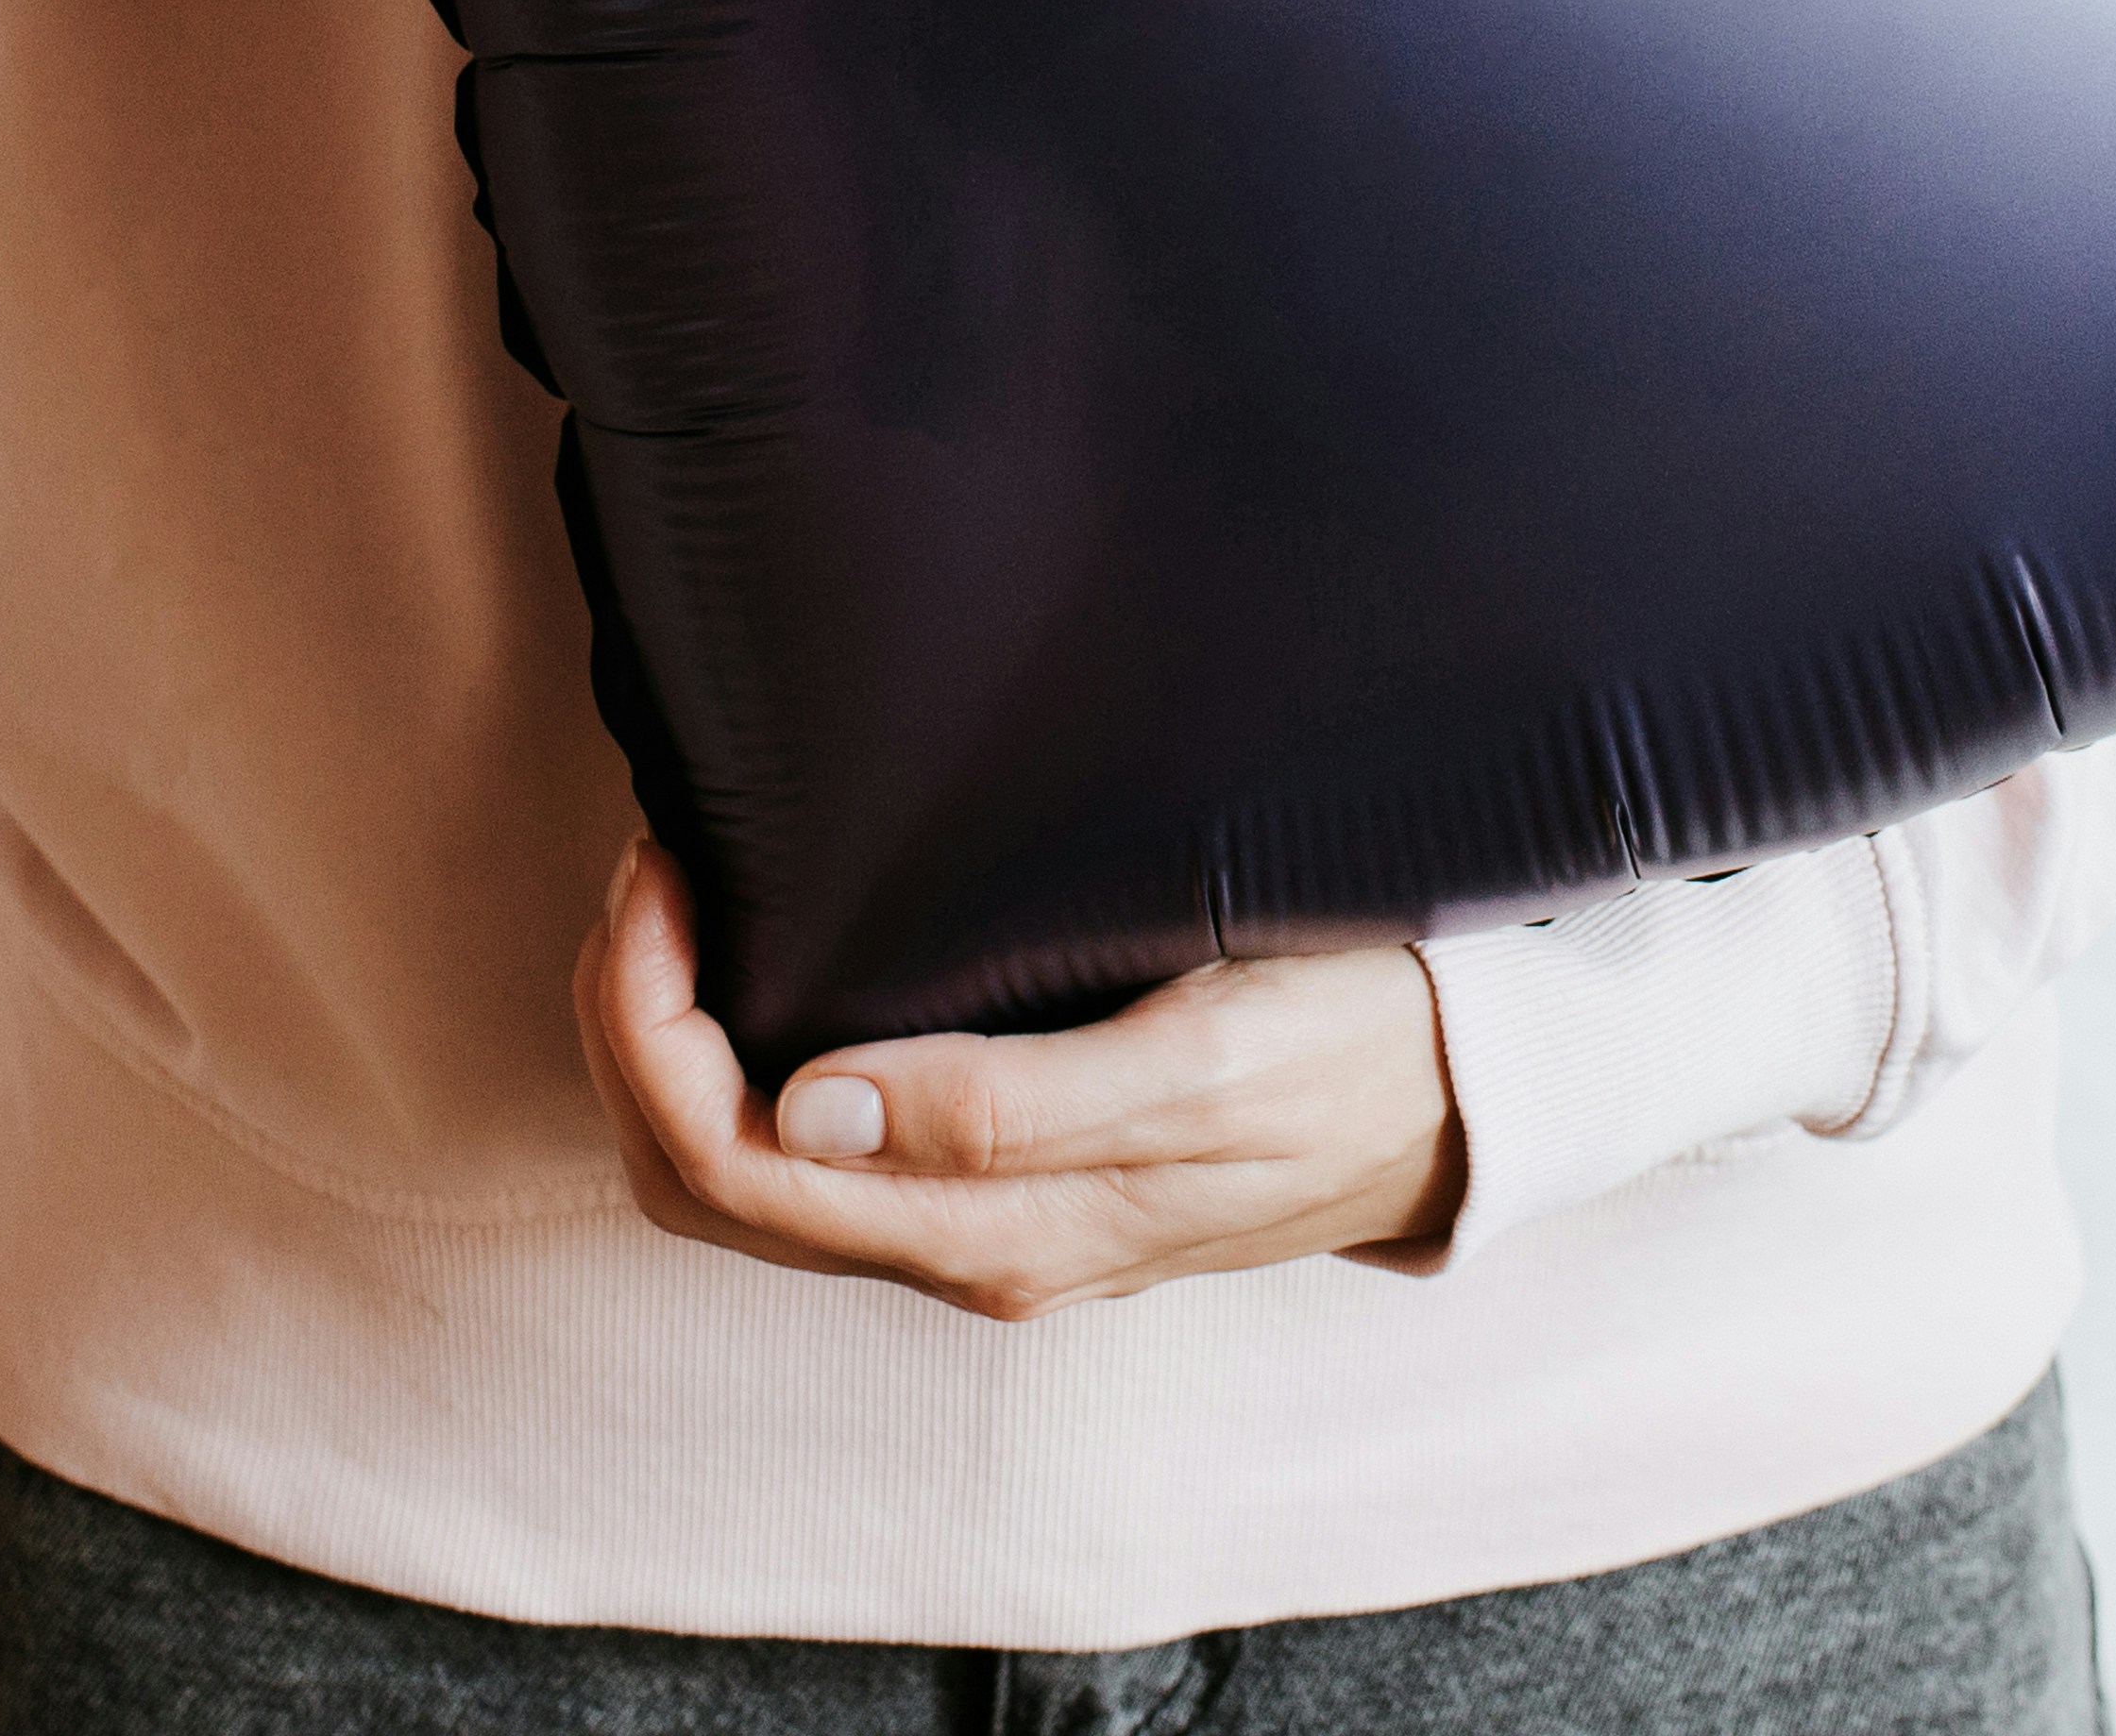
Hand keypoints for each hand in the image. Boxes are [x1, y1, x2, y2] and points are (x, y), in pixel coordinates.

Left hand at [574, 836, 1469, 1322]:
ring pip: (745, 1167)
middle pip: (701, 1176)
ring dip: (679, 1037)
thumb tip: (810, 1103)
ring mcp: (978, 1218)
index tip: (667, 874)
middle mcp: (961, 1247)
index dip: (650, 1023)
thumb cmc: (1363, 1053)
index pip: (726, 1160)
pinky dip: (745, 1047)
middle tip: (653, 867)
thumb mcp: (1206, 1065)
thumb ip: (1009, 1109)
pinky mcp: (1003, 1175)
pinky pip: (815, 1143)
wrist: (1483, 1096)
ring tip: (690, 890)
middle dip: (633, 1027)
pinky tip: (772, 944)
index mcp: (991, 1232)